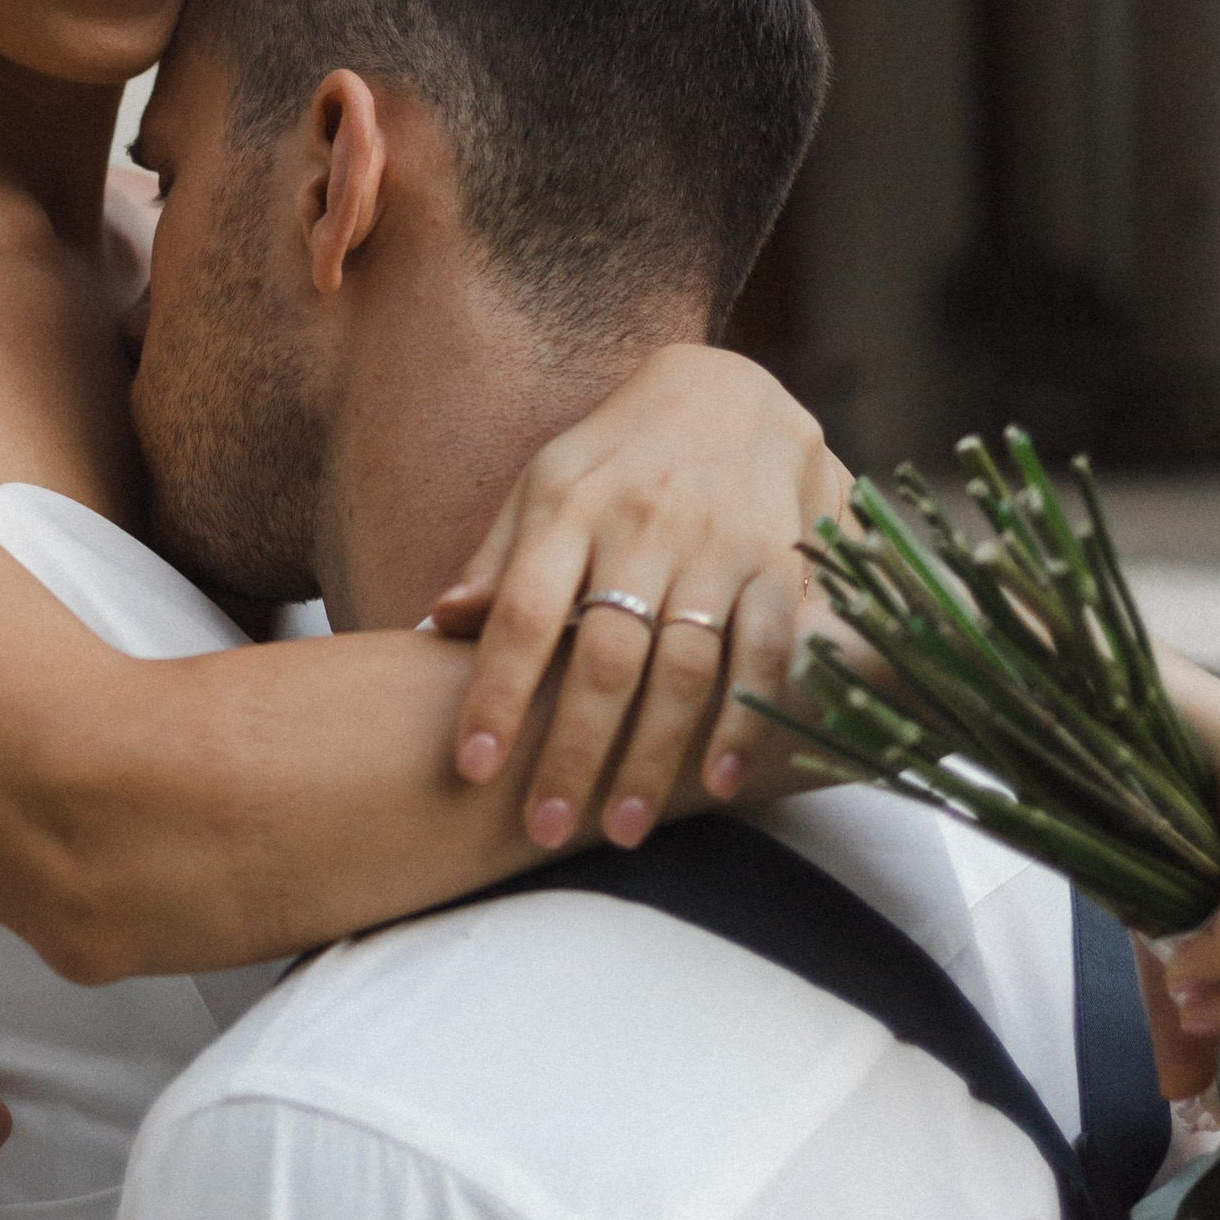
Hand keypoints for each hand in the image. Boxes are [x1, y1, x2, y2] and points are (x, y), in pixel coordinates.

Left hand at [427, 343, 846, 852]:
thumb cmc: (616, 457)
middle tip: (543, 828)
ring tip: (621, 827)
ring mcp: (717, 545)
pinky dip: (746, 718)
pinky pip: (767, 649)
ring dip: (653, 755)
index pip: (523, 611)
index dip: (496, 692)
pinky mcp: (780, 562)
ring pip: (683, 666)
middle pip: (603, 656)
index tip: (473, 767)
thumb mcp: (544, 485)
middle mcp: (642, 527)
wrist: (730, 390)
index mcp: (568, 507)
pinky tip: (719, 781)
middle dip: (572, 751)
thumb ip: (498, 559)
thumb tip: (439, 623)